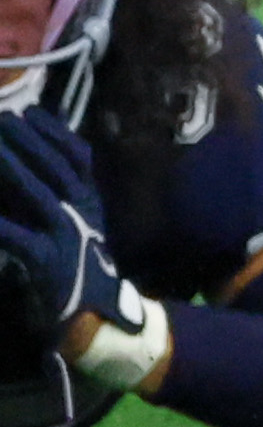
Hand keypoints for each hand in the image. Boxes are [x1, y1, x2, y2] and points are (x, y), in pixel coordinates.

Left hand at [0, 115, 144, 366]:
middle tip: (4, 119)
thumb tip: (33, 165)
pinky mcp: (46, 262)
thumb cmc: (77, 267)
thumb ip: (61, 195)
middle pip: (56, 167)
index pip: (77, 155)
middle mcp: (82, 212)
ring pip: (39, 193)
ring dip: (14, 168)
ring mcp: (66, 235)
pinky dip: (2, 224)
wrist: (91, 315)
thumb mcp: (78, 224)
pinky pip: (17, 237)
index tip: (30, 111)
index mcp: (90, 200)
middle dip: (28, 141)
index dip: (54, 131)